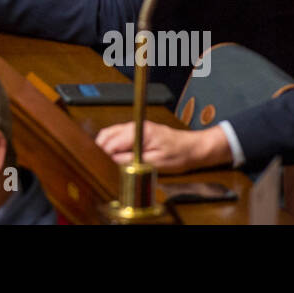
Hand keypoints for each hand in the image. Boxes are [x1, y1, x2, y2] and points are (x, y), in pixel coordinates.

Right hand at [96, 121, 230, 173]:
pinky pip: (118, 135)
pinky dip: (112, 145)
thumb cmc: (179, 155)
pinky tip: (115, 156)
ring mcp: (135, 127)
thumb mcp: (156, 163)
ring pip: (110, 134)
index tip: (101, 166)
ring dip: (106, 147)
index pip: (112, 142)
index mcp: (139, 132)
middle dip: (101, 149)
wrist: (192, 148)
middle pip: (107, 135)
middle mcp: (134, 126)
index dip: (104, 155)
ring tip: (106, 162)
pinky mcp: (137, 131)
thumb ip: (133, 161)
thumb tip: (113, 162)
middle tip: (101, 166)